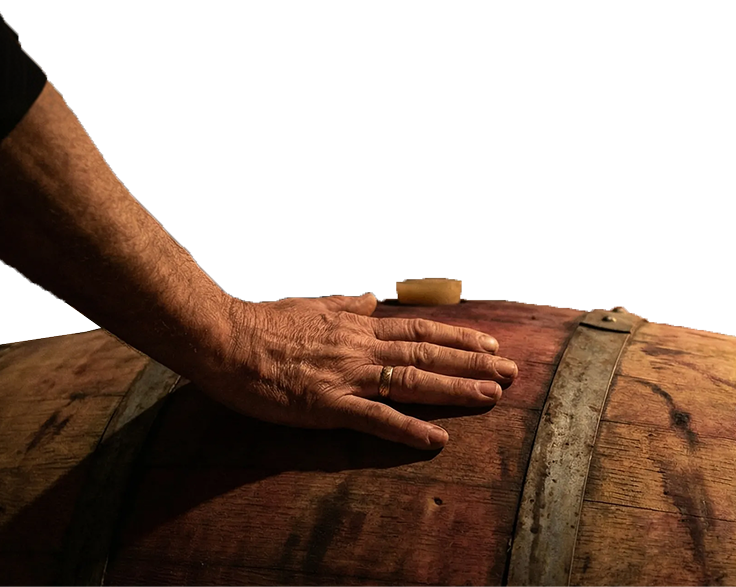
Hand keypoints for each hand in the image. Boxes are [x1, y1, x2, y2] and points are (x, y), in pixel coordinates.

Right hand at [188, 292, 517, 449]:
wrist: (225, 338)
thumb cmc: (262, 321)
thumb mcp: (309, 303)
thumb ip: (341, 302)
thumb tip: (365, 294)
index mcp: (356, 326)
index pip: (418, 330)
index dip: (457, 336)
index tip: (489, 342)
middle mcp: (361, 348)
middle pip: (427, 353)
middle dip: (473, 362)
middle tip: (511, 370)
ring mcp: (347, 376)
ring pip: (413, 381)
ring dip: (455, 389)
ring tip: (491, 397)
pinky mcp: (328, 406)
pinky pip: (375, 419)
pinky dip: (407, 429)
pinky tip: (435, 440)